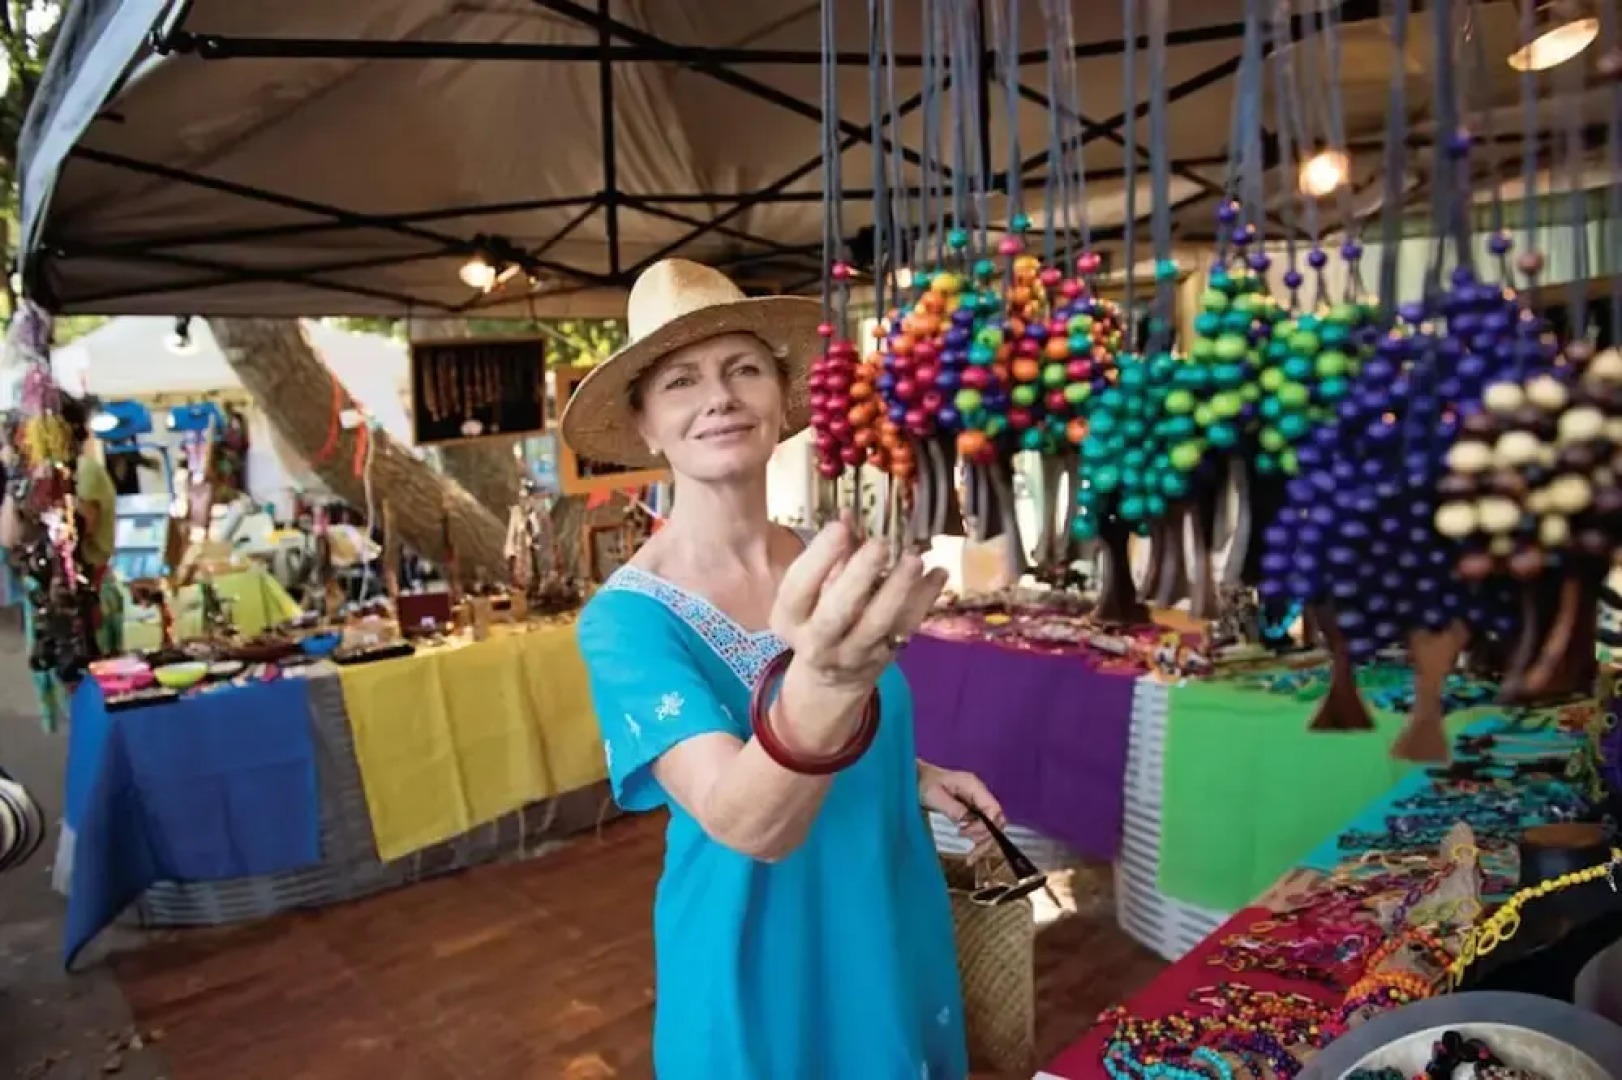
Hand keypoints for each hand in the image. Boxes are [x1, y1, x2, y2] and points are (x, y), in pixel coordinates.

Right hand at [770, 518, 946, 696]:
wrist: (831, 678)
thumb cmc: (817, 617)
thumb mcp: (812, 591)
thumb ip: (831, 555)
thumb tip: (849, 514)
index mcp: (791, 618)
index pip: (798, 588)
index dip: (819, 557)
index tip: (840, 527)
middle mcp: (818, 641)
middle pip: (837, 611)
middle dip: (859, 575)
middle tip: (880, 544)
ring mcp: (854, 653)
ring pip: (877, 623)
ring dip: (898, 589)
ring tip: (914, 559)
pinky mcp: (886, 656)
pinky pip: (908, 627)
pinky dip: (925, 599)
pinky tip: (938, 573)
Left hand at [919, 762, 1004, 846]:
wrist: (916, 779)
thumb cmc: (923, 783)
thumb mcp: (935, 796)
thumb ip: (953, 808)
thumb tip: (967, 821)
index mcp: (973, 786)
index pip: (993, 808)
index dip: (986, 825)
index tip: (966, 833)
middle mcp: (979, 794)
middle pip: (997, 819)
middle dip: (987, 837)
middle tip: (972, 850)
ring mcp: (977, 802)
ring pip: (992, 826)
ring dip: (984, 841)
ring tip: (970, 855)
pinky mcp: (972, 810)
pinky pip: (982, 827)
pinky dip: (979, 840)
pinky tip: (971, 852)